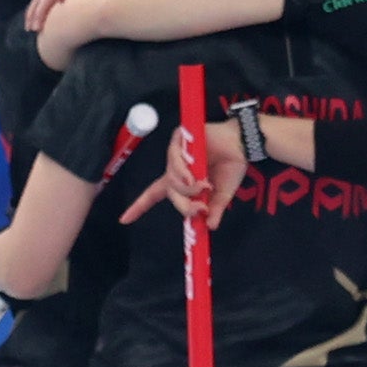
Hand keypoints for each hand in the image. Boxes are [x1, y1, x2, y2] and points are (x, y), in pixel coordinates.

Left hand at [122, 122, 242, 226]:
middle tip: (201, 208)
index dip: (140, 207)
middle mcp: (174, 168)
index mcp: (181, 181)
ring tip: (204, 186)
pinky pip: (173, 159)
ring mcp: (176, 153)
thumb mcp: (223, 194)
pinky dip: (182, 171)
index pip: (155, 195)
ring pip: (171, 178)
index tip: (124, 220)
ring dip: (187, 188)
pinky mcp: (180, 140)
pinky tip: (193, 177)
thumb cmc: (231, 166)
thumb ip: (214, 209)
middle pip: (167, 191)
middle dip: (183, 204)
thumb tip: (210, 227)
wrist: (243, 144)